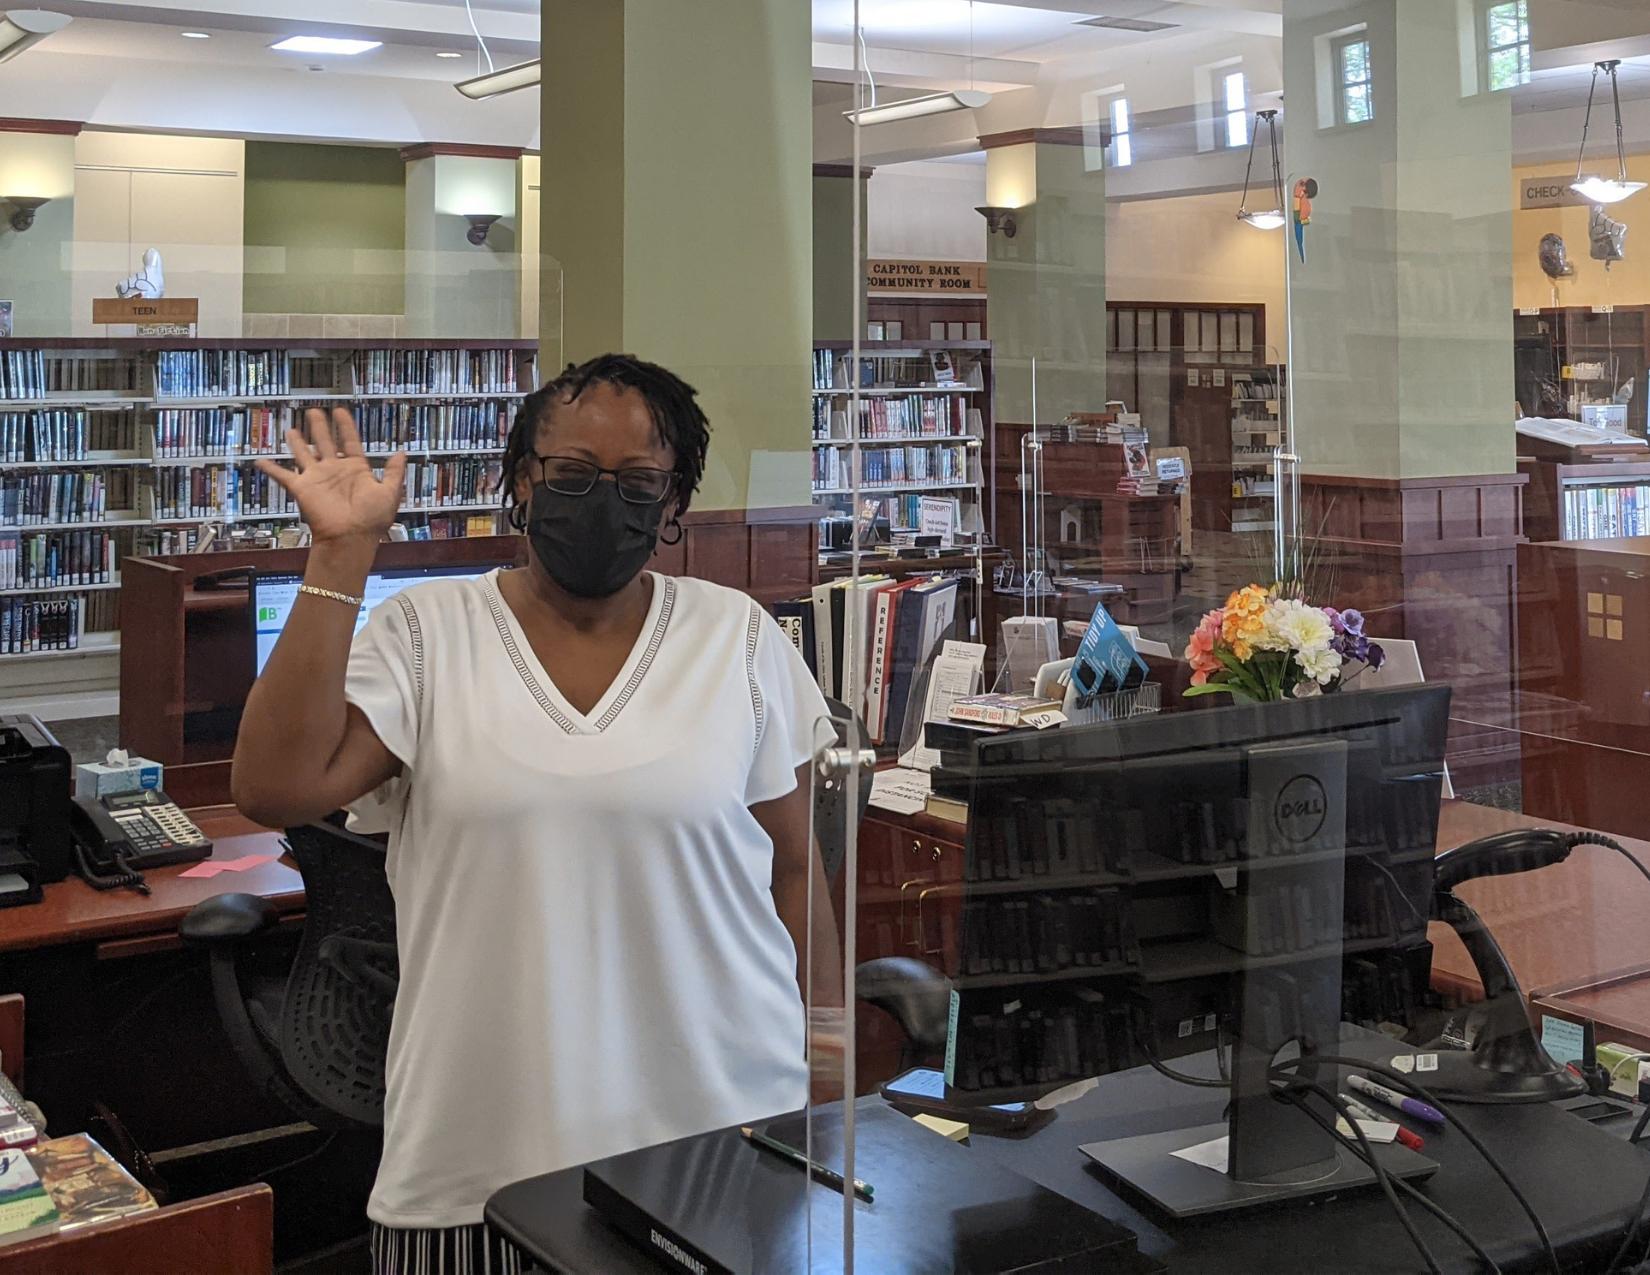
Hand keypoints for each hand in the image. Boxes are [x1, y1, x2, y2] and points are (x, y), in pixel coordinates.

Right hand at [255, 408, 406, 545]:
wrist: (351, 537)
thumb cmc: (371, 519)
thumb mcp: (390, 492)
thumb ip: (394, 472)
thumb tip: (401, 453)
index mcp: (356, 470)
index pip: (350, 441)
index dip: (346, 426)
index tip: (340, 411)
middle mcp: (335, 471)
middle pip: (325, 442)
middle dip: (320, 427)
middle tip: (314, 411)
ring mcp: (318, 479)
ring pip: (304, 454)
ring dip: (298, 441)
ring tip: (292, 428)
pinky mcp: (302, 488)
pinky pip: (282, 476)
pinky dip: (271, 469)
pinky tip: (259, 460)